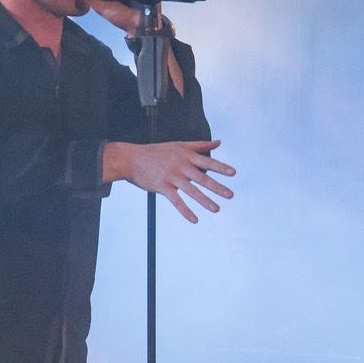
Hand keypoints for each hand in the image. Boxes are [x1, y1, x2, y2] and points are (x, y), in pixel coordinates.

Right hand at [104, 139, 236, 221]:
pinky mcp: (161, 187)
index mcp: (185, 155)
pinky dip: (185, 211)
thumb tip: (218, 142)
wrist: (130, 158)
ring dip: (205, 201)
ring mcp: (171, 177)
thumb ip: (199, 145)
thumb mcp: (178, 145)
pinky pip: (176, 201)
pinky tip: (194, 219)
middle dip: (217, 187)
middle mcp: (180, 166)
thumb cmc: (155, 151)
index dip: (220, 167)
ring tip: (216, 209)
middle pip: (202, 178)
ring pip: (191, 191)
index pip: (206, 161)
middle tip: (230, 195)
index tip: (233, 173)